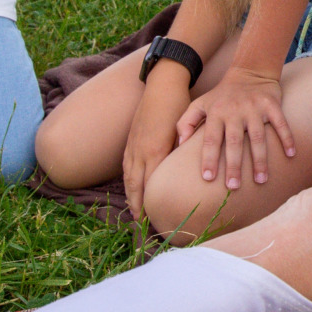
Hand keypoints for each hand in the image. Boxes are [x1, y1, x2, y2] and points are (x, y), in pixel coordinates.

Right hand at [124, 71, 191, 218]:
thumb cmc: (178, 106)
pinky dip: (128, 183)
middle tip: (144, 227)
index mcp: (155, 151)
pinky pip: (126, 168)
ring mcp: (133, 147)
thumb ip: (181, 152)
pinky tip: (131, 192)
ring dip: (132, 198)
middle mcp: (140, 152)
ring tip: (136, 215)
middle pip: (136, 187)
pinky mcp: (131, 142)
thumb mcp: (183, 129)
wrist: (162, 85)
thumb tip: (186, 173)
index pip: (152, 185)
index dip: (152, 204)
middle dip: (139, 208)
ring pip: (129, 179)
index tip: (156, 220)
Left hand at [176, 66, 295, 189]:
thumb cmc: (222, 95)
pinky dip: (287, 138)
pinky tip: (290, 154)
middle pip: (234, 142)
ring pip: (258, 137)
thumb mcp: (200, 104)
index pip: (210, 139)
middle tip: (233, 186)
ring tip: (261, 180)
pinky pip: (281, 123)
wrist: (250, 71)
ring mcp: (254, 108)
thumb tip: (179, 145)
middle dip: (233, 165)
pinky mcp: (272, 105)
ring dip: (260, 159)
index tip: (208, 178)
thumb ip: (186, 122)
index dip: (208, 158)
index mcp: (216, 113)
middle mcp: (234, 111)